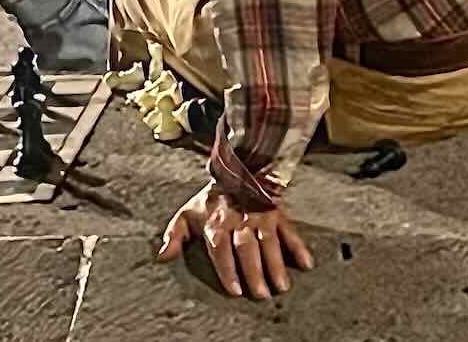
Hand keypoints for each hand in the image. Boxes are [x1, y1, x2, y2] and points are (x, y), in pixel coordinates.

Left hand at [158, 183, 314, 299]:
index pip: (220, 248)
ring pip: (268, 241)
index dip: (227, 269)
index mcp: (216, 222)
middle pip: (246, 248)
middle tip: (261, 294)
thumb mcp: (187, 213)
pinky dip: (298, 247)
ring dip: (275, 264)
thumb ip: (174, 236)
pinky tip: (306, 264)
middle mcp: (238, 220)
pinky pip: (289, 231)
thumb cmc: (210, 201)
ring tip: (281, 287)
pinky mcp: (277, 214)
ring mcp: (259, 216)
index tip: (235, 290)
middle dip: (253, 271)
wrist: (235, 171)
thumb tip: (161, 257)